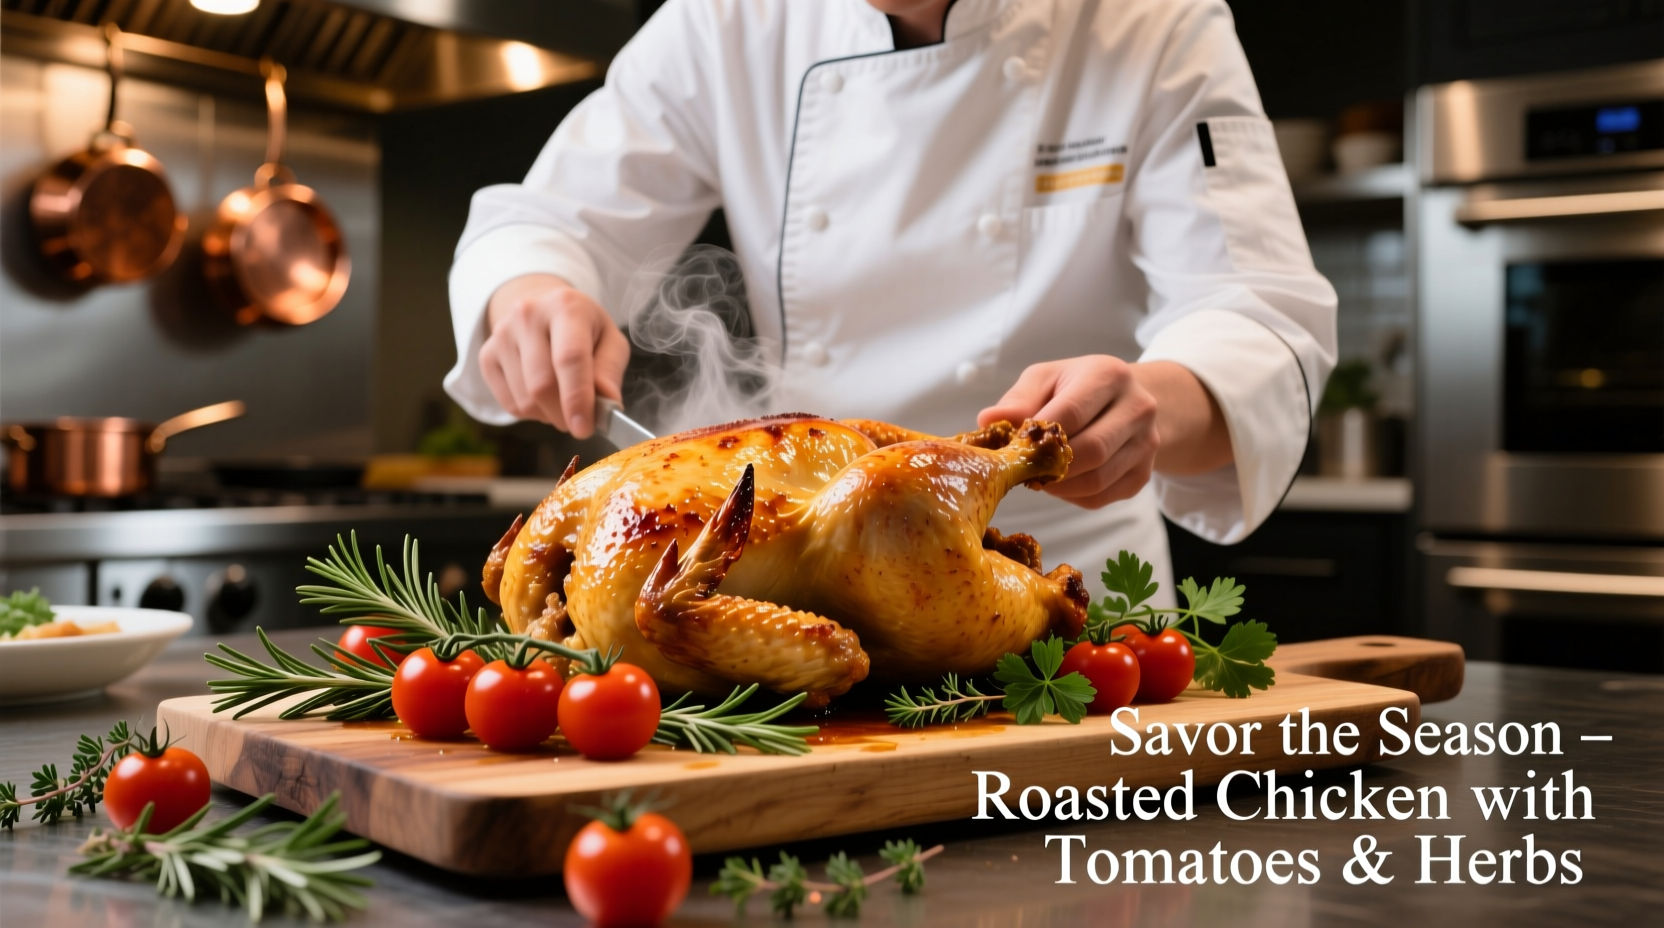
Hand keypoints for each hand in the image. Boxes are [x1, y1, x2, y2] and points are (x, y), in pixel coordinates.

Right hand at [480, 274, 630, 437]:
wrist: (544, 311)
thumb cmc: (584, 330)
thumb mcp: (610, 341)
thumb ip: (609, 371)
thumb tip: (606, 404)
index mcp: (565, 307)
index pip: (569, 357)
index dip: (577, 397)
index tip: (584, 429)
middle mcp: (528, 316)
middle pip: (541, 384)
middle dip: (563, 415)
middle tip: (580, 423)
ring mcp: (502, 335)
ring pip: (525, 400)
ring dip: (548, 415)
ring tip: (562, 400)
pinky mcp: (487, 356)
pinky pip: (509, 404)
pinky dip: (530, 413)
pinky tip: (542, 397)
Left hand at [978, 357, 1230, 508]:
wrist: (1125, 401)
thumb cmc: (1075, 387)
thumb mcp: (1045, 379)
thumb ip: (1018, 400)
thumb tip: (989, 421)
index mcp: (1109, 375)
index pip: (1070, 413)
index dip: (1038, 437)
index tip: (1013, 448)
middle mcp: (1138, 408)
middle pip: (1090, 451)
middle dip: (1049, 466)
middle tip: (1022, 470)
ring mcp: (1147, 444)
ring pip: (1097, 480)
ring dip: (1059, 486)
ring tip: (1038, 476)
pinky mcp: (1144, 474)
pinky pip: (1103, 497)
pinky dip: (1073, 496)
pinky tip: (1061, 482)